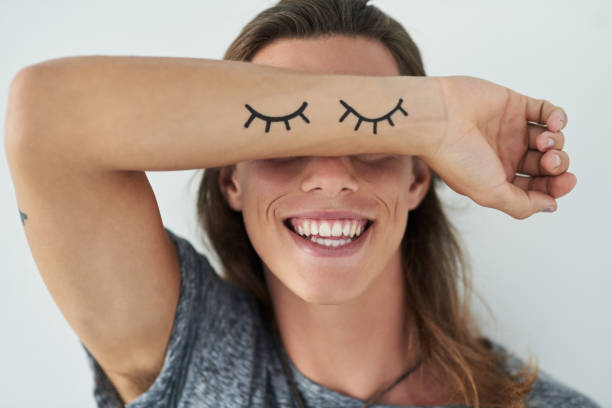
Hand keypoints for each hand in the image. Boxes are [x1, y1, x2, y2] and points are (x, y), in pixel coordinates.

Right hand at [422, 76, 576, 218]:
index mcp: (498, 178)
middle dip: (557, 164)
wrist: (439, 120)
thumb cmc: (457, 158)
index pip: (537, 186)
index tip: (565, 182)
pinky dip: (558, 118)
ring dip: (557, 142)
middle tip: (549, 161)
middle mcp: (506, 155)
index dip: (555, 186)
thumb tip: (550, 206)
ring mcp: (511, 130)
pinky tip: (552, 124)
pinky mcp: (514, 105)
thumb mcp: (490, 194)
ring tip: (543, 141)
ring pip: (551, 139)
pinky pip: (547, 111)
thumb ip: (522, 205)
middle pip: (547, 164)